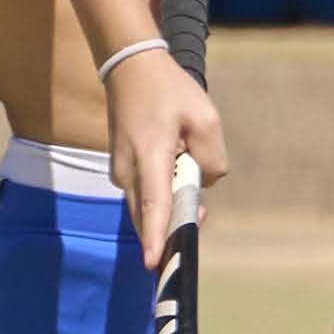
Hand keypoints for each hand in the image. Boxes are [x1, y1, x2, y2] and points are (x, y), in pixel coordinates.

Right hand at [103, 45, 229, 266]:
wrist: (130, 68)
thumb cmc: (169, 91)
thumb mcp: (206, 118)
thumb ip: (212, 158)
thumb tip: (203, 184)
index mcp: (150, 154)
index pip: (153, 204)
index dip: (157, 236)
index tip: (154, 264)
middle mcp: (128, 170)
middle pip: (150, 217)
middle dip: (174, 226)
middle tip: (199, 214)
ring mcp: (120, 173)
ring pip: (148, 208)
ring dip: (170, 203)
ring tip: (185, 161)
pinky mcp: (122, 172)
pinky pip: (145, 195)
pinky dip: (161, 192)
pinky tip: (174, 161)